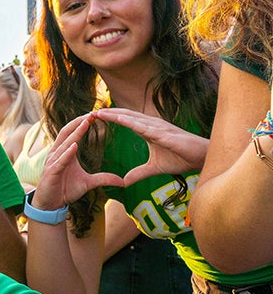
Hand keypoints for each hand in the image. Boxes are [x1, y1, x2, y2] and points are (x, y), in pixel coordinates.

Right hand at [33, 114, 123, 209]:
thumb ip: (103, 179)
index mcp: (65, 153)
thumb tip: (122, 181)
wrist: (50, 205)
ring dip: (75, 132)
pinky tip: (75, 145)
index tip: (96, 114)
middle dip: (80, 121)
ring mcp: (53, 162)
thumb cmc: (65, 190)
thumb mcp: (88, 183)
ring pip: (65, 143)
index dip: (83, 123)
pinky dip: (67, 153)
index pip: (73, 133)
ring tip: (86, 122)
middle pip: (67, 132)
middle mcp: (57, 154)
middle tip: (93, 112)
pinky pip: (60, 160)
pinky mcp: (51, 172)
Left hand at [91, 108, 207, 184]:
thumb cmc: (182, 159)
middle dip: (108, 113)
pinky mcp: (166, 135)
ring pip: (134, 118)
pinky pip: (146, 128)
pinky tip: (121, 119)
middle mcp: (152, 126)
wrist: (203, 158)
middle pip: (126, 116)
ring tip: (100, 112)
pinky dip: (133, 123)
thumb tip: (124, 182)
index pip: (125, 120)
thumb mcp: (154, 168)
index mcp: (148, 130)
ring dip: (116, 114)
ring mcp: (159, 128)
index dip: (110, 117)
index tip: (94, 116)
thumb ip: (139, 173)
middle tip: (89, 111)